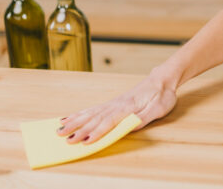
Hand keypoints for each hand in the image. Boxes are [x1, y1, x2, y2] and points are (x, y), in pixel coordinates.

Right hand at [56, 68, 177, 143]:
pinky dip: (79, 113)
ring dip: (75, 122)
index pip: (110, 121)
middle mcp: (117, 104)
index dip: (97, 132)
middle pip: (96, 119)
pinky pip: (92, 109)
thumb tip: (129, 127)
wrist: (162, 80)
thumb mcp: (159, 108)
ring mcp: (113, 103)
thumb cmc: (162, 95)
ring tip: (60, 129)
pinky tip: (68, 118)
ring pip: (90, 113)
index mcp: (129, 106)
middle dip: (80, 130)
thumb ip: (144, 118)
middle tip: (66, 140)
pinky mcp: (112, 103)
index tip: (85, 141)